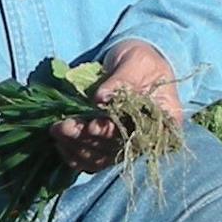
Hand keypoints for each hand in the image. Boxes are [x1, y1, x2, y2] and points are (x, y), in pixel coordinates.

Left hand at [50, 40, 182, 172]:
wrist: (136, 66)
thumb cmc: (141, 60)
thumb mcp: (136, 61)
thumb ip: (121, 79)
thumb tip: (100, 98)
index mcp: (165, 119)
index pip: (137, 133)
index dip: (113, 133)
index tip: (92, 127)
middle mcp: (148, 139)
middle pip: (115, 148)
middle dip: (86, 139)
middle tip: (62, 127)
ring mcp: (128, 146)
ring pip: (101, 158)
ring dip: (76, 148)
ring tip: (56, 131)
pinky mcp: (110, 147)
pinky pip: (92, 161)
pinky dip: (75, 155)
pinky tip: (61, 144)